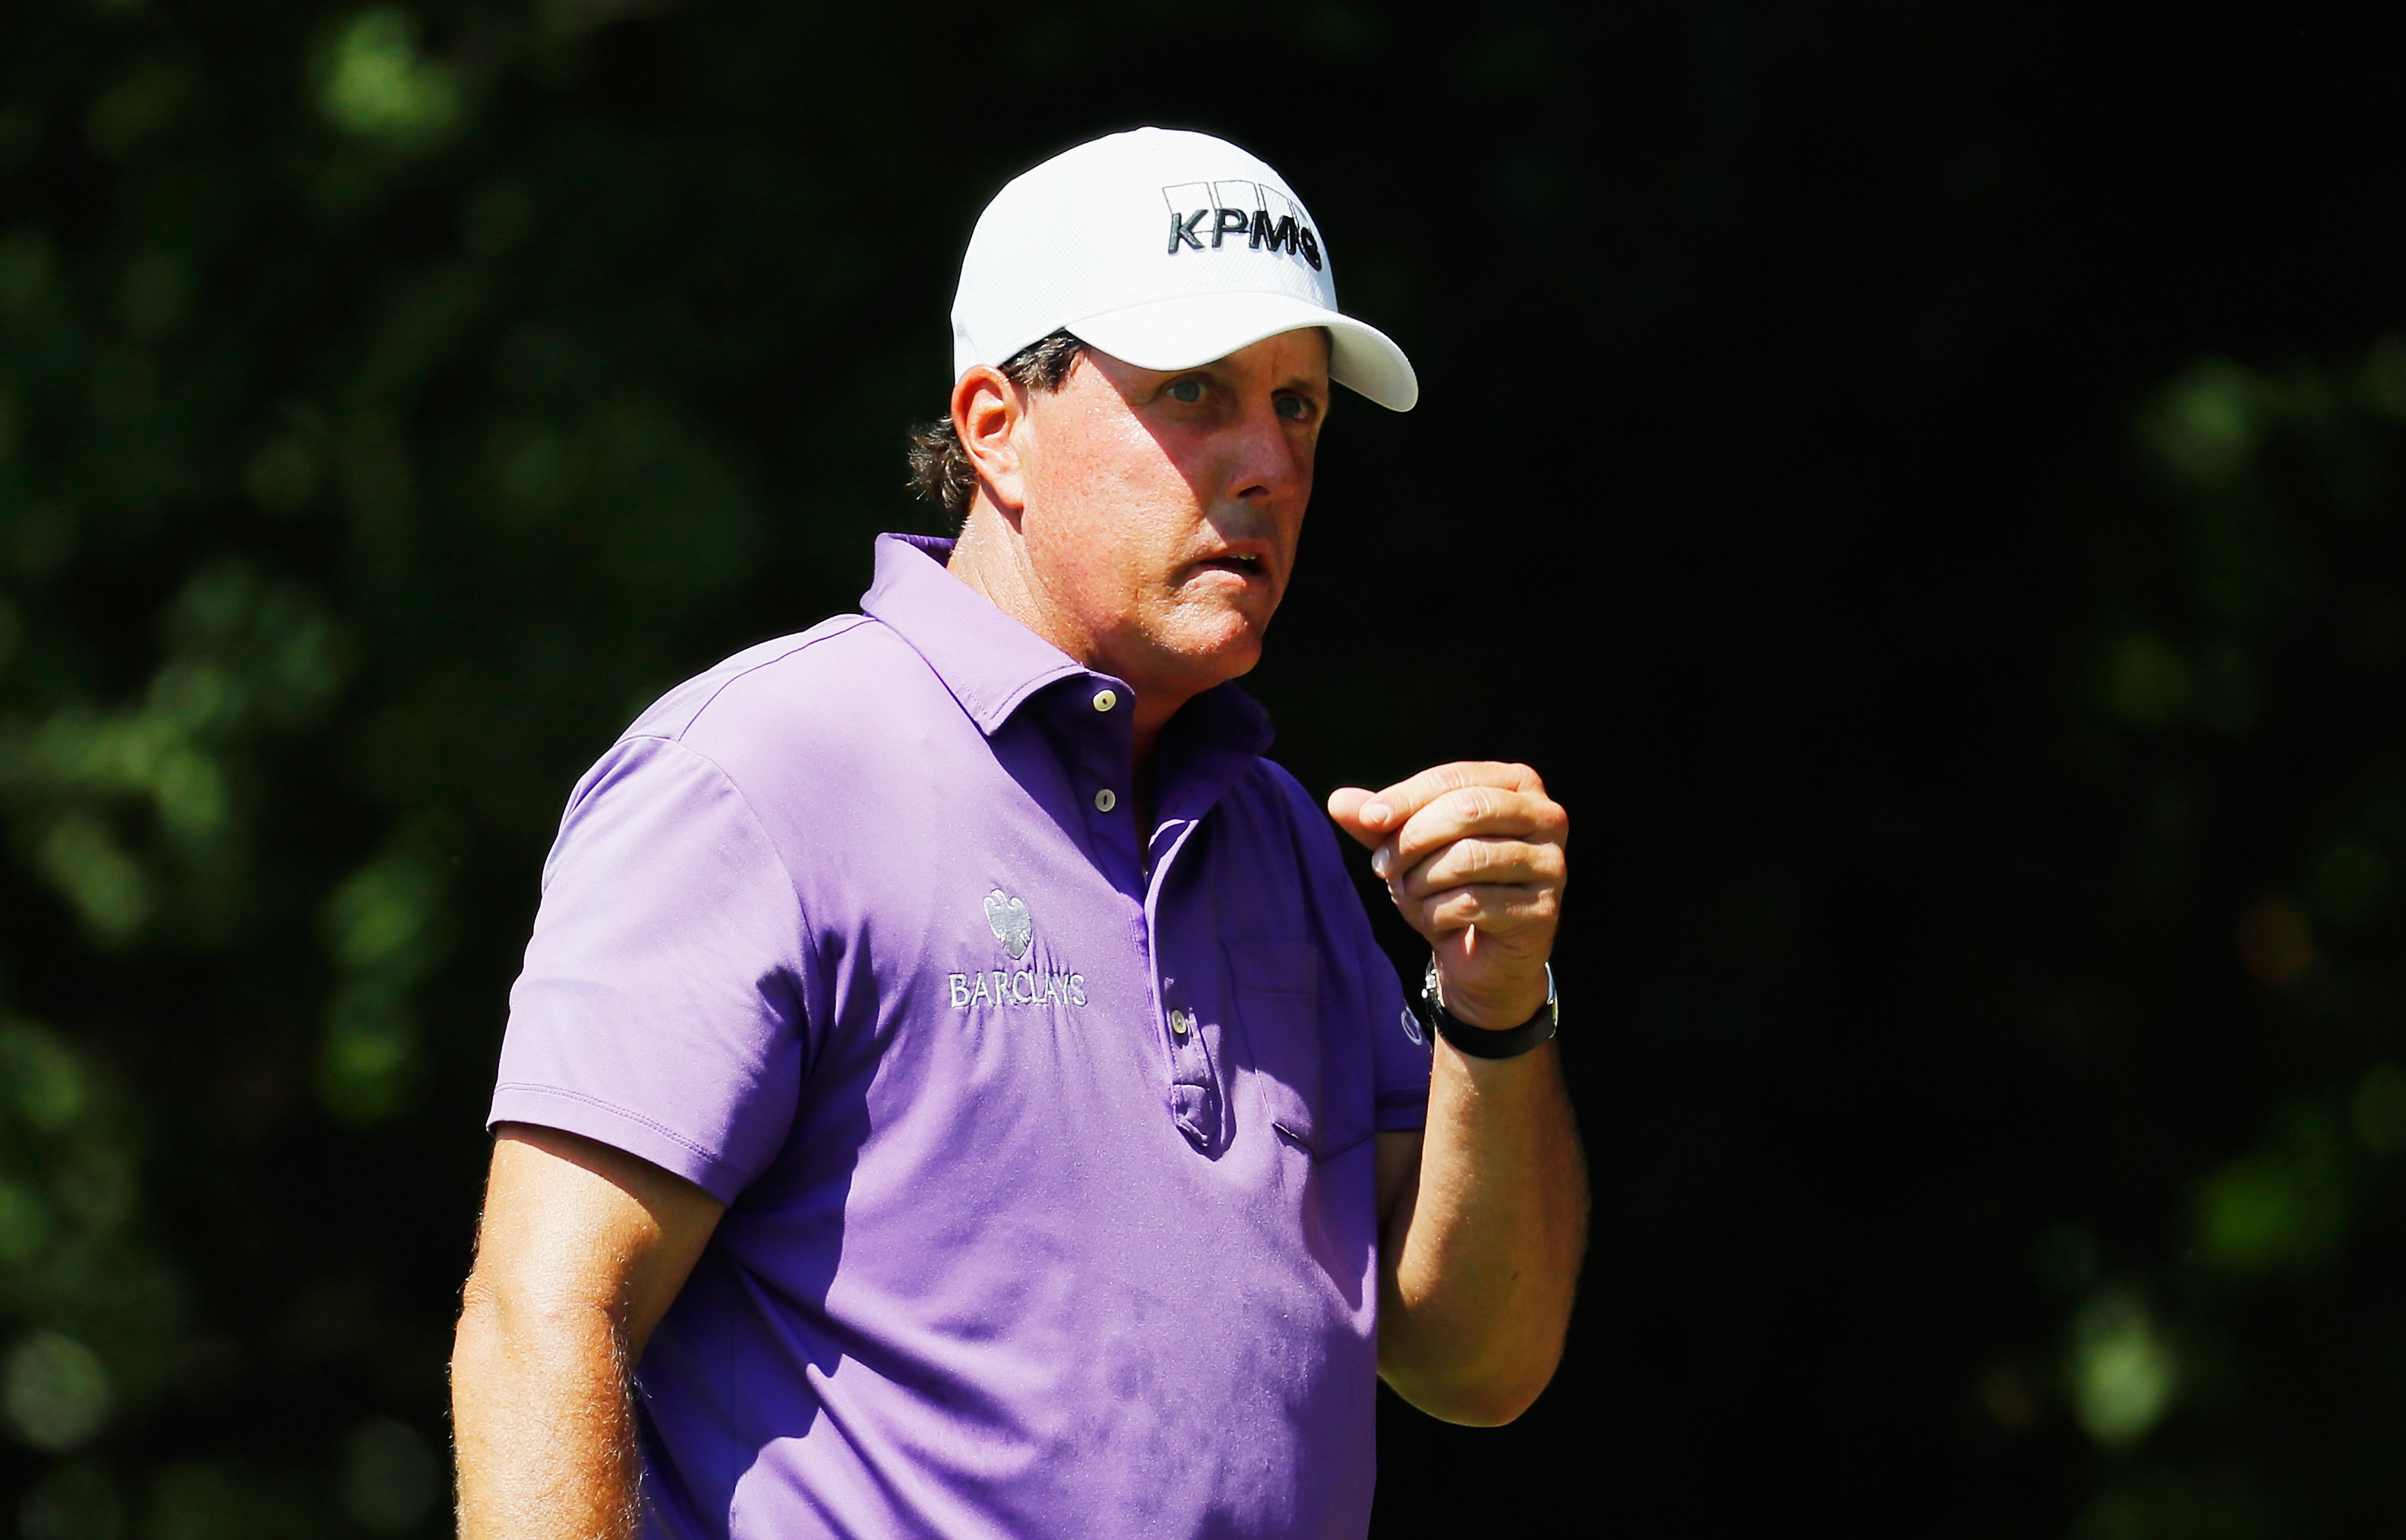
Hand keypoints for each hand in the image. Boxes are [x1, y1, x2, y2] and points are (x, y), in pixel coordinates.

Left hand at [1328, 762, 1567, 1030]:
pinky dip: (1437, 913)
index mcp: (1516, 784)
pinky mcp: (1543, 911)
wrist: (1481, 956)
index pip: (1453, 779)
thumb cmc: (1449, 885)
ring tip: (1410, 894)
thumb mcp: (1409, 847)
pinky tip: (1434, 921)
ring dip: (1422, 880)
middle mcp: (1545, 816)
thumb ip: (1379, 821)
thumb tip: (1337, 801)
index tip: (1368, 819)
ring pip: (1469, 858)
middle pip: (1466, 811)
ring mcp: (1551, 864)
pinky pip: (1474, 903)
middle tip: (1382, 867)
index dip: (1405, 798)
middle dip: (1412, 839)